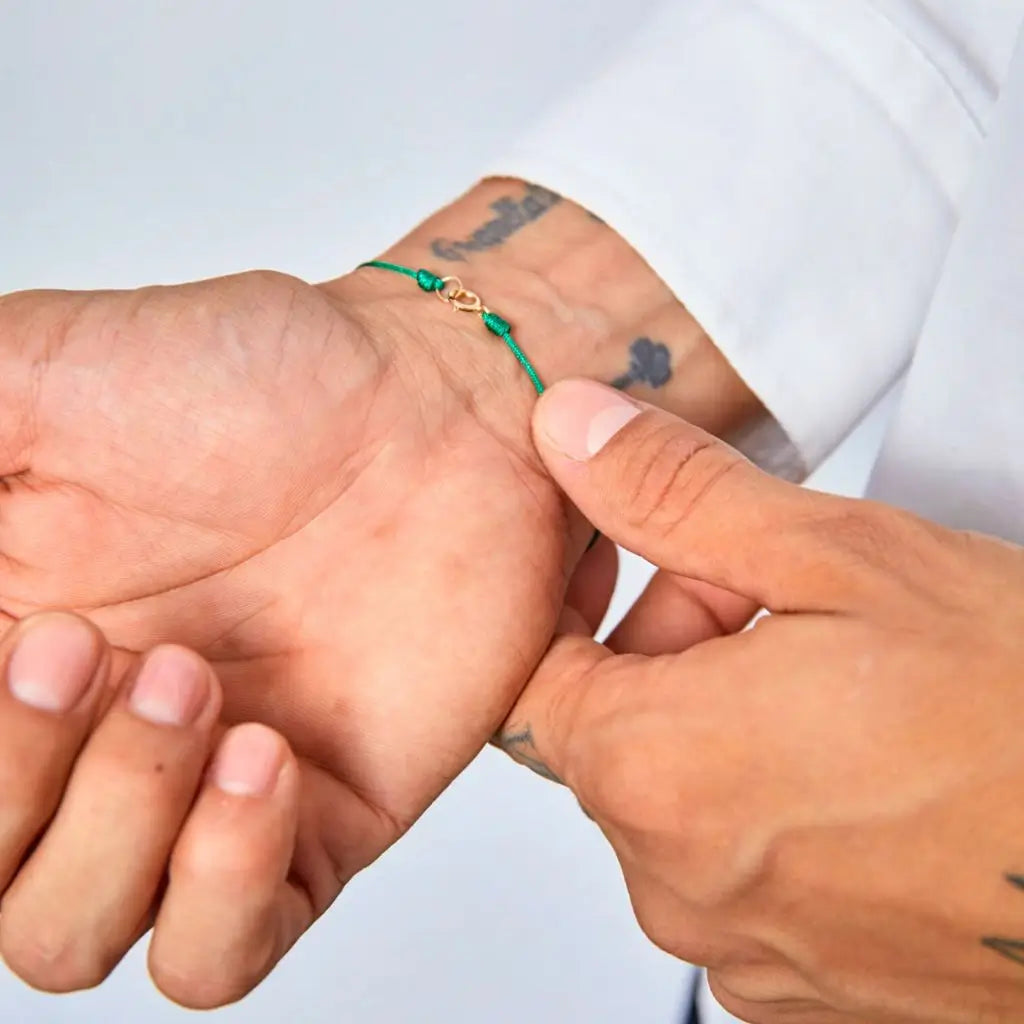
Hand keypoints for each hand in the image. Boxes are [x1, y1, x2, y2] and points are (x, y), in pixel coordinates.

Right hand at [0, 180, 748, 1004]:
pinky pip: (228, 946)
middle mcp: (96, 738)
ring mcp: (201, 789)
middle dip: (18, 774)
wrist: (437, 408)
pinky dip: (220, 879)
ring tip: (197, 684)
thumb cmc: (262, 380)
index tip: (25, 632)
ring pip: (73, 933)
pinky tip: (265, 755)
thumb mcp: (48, 372)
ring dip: (113, 826)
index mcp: (13, 645)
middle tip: (96, 646)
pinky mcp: (321, 817)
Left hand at [500, 380, 1023, 1023]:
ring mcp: (742, 946)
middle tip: (768, 599)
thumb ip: (673, 493)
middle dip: (666, 652)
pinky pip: (736, 873)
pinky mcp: (804, 988)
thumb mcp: (836, 555)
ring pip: (673, 804)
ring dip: (720, 729)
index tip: (630, 562)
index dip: (580, 602)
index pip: (536, 674)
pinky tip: (859, 771)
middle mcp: (675, 879)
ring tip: (832, 680)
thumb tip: (571, 431)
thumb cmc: (1023, 717)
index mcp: (655, 769)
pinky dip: (766, 809)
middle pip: (607, 736)